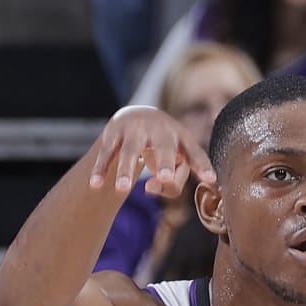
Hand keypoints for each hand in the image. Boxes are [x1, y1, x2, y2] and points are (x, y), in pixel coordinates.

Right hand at [88, 107, 214, 203]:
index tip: (210, 179)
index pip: (194, 152)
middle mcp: (160, 130)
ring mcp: (135, 130)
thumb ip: (171, 183)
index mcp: (181, 137)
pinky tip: (95, 185)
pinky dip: (101, 168)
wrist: (137, 115)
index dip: (202, 165)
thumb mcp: (173, 161)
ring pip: (130, 151)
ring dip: (126, 170)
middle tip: (164, 176)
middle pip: (163, 147)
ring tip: (123, 189)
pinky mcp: (114, 133)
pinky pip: (107, 153)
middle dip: (164, 161)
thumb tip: (150, 187)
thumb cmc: (162, 147)